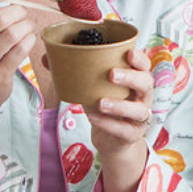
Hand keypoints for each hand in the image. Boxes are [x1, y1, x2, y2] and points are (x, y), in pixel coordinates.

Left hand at [74, 43, 153, 168]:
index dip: (139, 58)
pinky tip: (94, 118)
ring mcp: (140, 116)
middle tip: (111, 74)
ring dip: (119, 105)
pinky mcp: (132, 134)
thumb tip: (46, 57)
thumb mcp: (92, 88)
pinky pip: (124, 129)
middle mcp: (142, 97)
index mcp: (136, 80)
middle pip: (146, 83)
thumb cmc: (105, 107)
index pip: (144, 66)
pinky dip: (109, 124)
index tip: (128, 53)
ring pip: (138, 109)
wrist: (111, 139)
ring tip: (100, 102)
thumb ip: (73, 73)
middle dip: (130, 77)